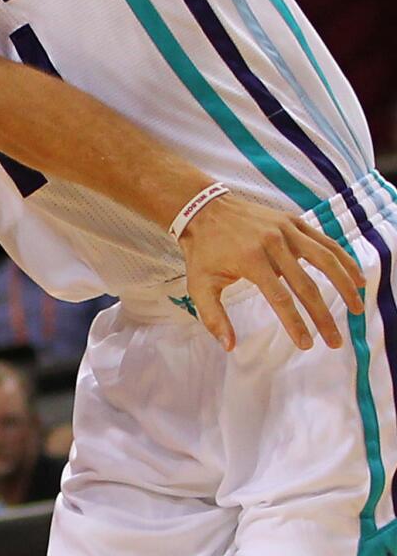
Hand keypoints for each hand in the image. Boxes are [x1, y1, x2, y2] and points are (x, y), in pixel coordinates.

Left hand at [180, 195, 365, 351]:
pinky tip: (356, 277)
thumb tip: (228, 346)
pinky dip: (343, 258)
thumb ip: (213, 316)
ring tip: (357, 308)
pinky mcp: (293, 221)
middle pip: (306, 284)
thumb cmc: (202, 251)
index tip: (306, 344)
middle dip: (323, 316)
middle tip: (335, 341)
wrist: (203, 209)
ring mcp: (285, 229)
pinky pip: (324, 241)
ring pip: (324, 259)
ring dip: (344, 285)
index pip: (280, 298)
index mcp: (250, 260)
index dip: (295, 323)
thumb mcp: (198, 284)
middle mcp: (272, 243)